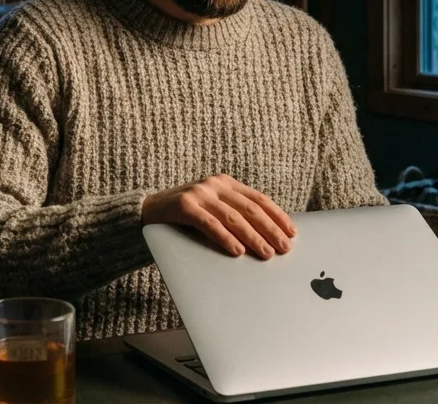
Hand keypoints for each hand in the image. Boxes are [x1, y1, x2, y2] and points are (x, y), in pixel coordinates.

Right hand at [141, 174, 295, 258]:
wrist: (146, 212)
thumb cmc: (185, 217)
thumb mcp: (212, 210)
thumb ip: (234, 216)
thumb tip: (267, 237)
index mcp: (225, 183)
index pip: (259, 200)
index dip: (277, 216)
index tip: (292, 233)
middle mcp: (214, 184)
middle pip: (250, 209)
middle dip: (270, 230)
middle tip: (284, 248)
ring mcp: (199, 193)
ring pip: (234, 218)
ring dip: (253, 238)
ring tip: (266, 253)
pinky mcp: (184, 206)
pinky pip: (210, 224)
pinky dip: (226, 238)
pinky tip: (237, 251)